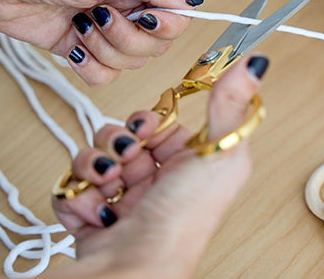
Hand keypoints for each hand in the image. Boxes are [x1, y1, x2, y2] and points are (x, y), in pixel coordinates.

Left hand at [0, 0, 201, 86]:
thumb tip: (194, 0)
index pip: (176, 17)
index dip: (164, 25)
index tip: (141, 17)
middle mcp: (127, 5)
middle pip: (156, 45)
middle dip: (126, 38)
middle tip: (97, 15)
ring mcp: (104, 29)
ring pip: (131, 63)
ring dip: (104, 49)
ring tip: (79, 24)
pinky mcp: (81, 49)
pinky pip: (105, 77)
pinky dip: (90, 67)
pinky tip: (73, 45)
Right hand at [51, 55, 268, 278]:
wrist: (138, 266)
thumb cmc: (186, 217)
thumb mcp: (220, 150)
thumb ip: (231, 104)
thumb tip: (254, 64)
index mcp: (188, 166)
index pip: (159, 126)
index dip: (148, 120)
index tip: (147, 126)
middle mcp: (155, 184)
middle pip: (122, 137)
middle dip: (117, 142)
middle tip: (127, 158)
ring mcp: (121, 203)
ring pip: (92, 158)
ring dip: (95, 166)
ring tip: (109, 184)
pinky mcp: (90, 222)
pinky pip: (69, 189)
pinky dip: (76, 197)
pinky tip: (96, 210)